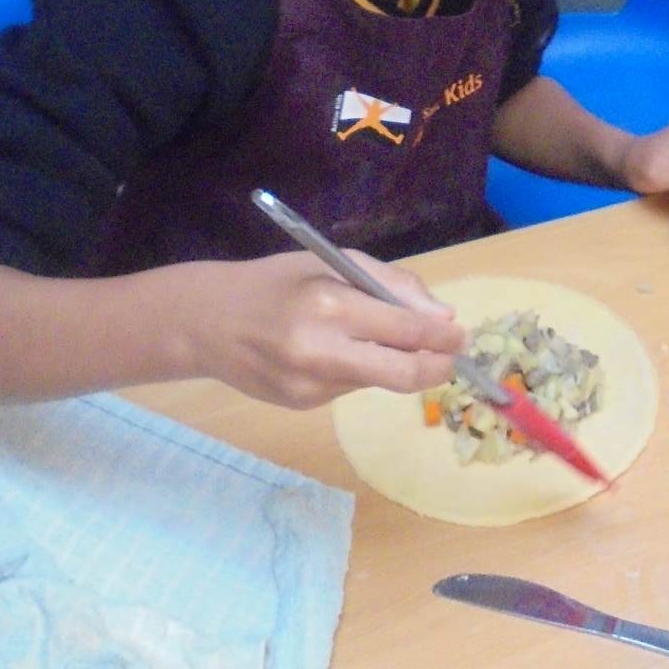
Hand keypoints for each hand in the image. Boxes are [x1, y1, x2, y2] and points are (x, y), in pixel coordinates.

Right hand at [177, 249, 465, 408]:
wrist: (207, 322)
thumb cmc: (276, 281)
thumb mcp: (331, 263)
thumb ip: (389, 284)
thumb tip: (441, 317)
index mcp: (329, 305)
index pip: (405, 329)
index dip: (442, 337)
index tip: (461, 335)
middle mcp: (321, 351)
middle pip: (402, 375)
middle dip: (436, 368)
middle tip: (450, 359)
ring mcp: (310, 386)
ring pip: (378, 381)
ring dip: (391, 364)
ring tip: (372, 339)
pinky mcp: (301, 405)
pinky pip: (349, 388)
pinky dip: (356, 370)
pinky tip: (330, 353)